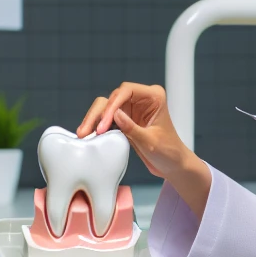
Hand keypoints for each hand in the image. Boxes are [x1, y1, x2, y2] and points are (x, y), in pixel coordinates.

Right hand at [77, 82, 212, 215]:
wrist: (172, 165)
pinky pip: (106, 118)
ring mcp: (132, 108)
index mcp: (154, 96)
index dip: (112, 105)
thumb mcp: (150, 142)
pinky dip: (97, 126)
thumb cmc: (168, 152)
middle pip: (113, 98)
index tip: (103, 124)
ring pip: (106, 107)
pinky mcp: (125, 119)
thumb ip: (132, 128)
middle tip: (86, 131)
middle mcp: (141, 98)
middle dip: (98, 113)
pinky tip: (88, 135)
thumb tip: (114, 114)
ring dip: (93, 120)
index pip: (127, 91)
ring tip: (83, 134)